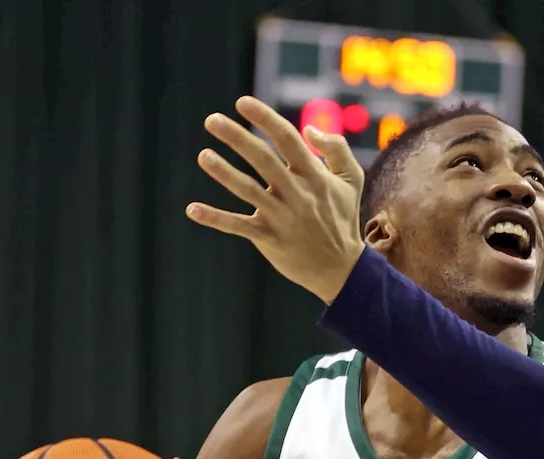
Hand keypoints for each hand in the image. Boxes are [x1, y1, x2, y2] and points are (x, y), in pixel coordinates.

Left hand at [187, 96, 364, 302]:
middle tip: (211, 120)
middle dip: (237, 138)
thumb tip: (308, 129)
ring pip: (248, 190)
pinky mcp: (269, 238)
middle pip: (263, 159)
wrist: (341, 269)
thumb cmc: (343, 218)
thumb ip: (336, 147)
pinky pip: (238, 226)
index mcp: (315, 176)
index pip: (287, 139)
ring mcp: (282, 217)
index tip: (242, 103)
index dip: (264, 118)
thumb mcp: (352, 179)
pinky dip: (215, 218)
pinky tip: (192, 209)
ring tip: (203, 156)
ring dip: (224, 172)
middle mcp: (297, 194)